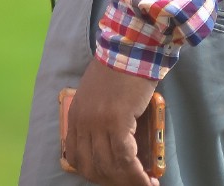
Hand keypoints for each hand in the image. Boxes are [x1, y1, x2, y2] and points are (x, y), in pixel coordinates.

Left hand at [62, 57, 161, 185]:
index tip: (112, 179)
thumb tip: (111, 149)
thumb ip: (96, 120)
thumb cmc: (118, 72)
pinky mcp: (116, 122)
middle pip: (93, 166)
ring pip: (110, 165)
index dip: (95, 175)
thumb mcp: (96, 97)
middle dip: (113, 181)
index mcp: (76, 116)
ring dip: (128, 181)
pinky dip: (136, 173)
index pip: (77, 158)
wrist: (129, 51)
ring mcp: (98, 123)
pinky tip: (147, 178)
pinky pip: (125, 158)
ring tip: (145, 184)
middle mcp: (83, 122)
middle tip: (132, 184)